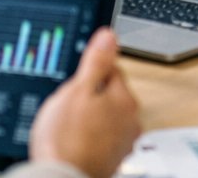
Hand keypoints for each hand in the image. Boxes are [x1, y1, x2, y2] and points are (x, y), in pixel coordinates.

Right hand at [30, 29, 140, 177]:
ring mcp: (122, 143)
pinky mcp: (110, 161)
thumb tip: (109, 36)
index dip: (91, 73)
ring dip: (90, 120)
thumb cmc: (67, 140)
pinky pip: (99, 141)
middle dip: (90, 98)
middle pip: (110, 96)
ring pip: (105, 120)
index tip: (77, 81)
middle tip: (68, 108)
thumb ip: (96, 62)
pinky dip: (88, 140)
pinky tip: (73, 144)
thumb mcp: (77, 90)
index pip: (113, 70)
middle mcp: (131, 122)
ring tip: (68, 128)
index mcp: (125, 100)